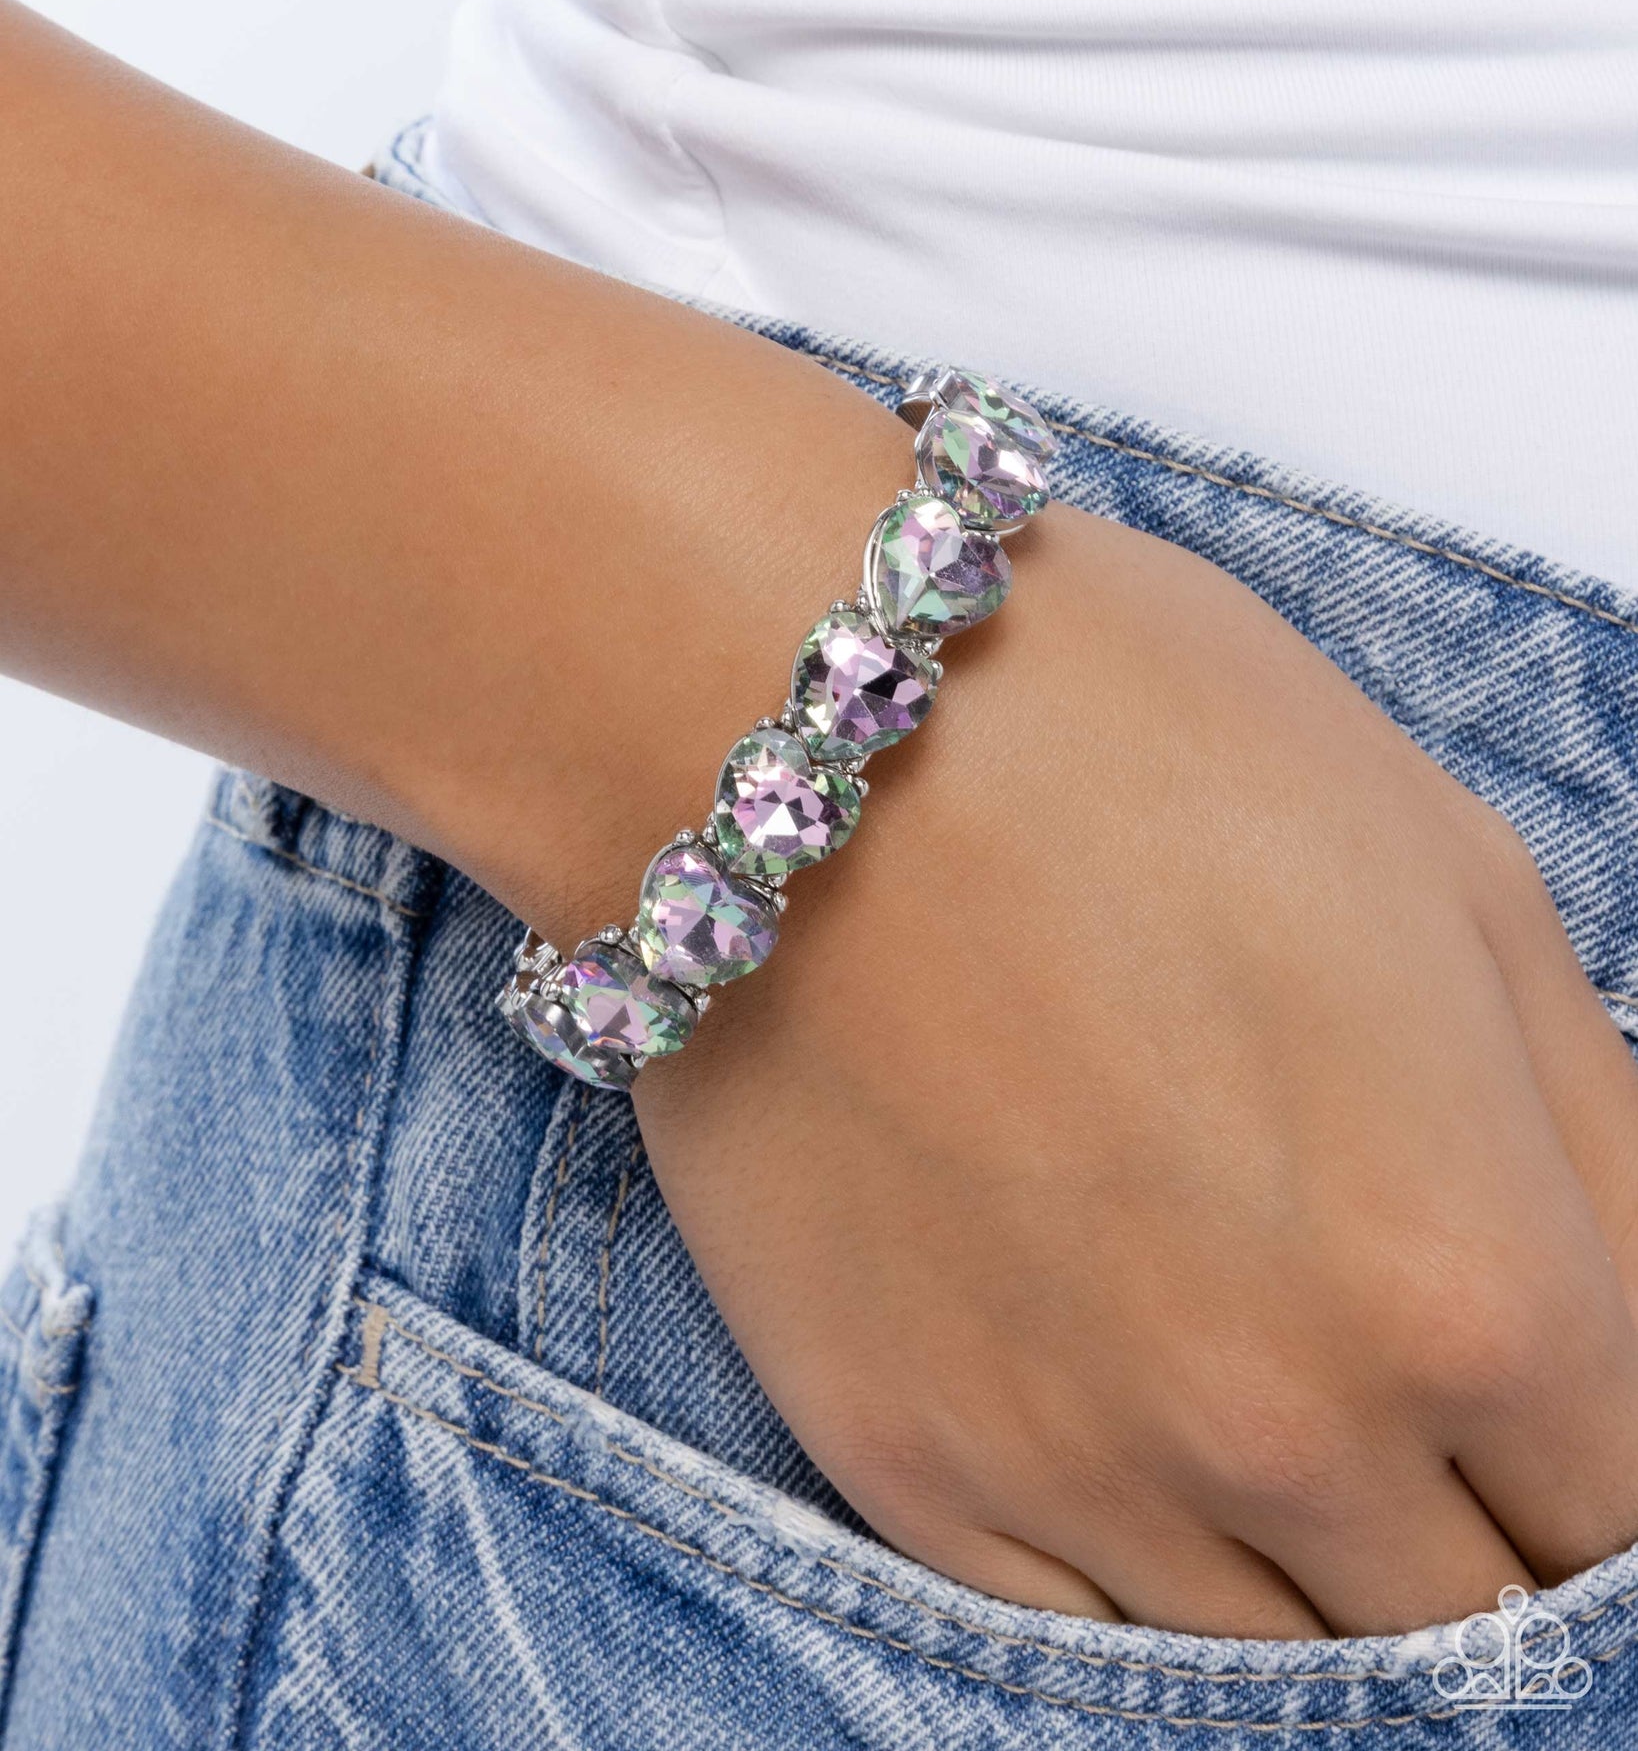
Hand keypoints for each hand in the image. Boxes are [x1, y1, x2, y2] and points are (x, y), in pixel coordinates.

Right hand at [632, 502, 1637, 1637]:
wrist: (792, 725)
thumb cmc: (1135, 741)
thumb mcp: (1462, 884)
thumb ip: (1602, 1154)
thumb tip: (1633, 1314)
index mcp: (1469, 1282)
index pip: (1629, 1513)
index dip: (1598, 1445)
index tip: (1545, 1387)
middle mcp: (1283, 1433)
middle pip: (1466, 1621)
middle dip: (1470, 1510)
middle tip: (1389, 1361)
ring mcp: (1074, 1469)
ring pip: (1273, 1657)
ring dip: (1302, 1551)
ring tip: (1246, 1375)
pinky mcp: (895, 1460)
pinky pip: (1071, 1630)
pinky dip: (1130, 1556)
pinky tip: (1115, 1415)